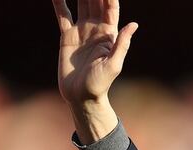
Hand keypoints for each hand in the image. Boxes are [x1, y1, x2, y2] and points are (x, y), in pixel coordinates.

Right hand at [51, 0, 137, 139]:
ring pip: (80, 4)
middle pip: (95, 1)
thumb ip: (122, 44)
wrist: (81, 97)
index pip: (110, 7)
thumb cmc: (100, 84)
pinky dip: (59, 3)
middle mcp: (96, 29)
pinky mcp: (67, 37)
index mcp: (109, 34)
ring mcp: (81, 31)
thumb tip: (134, 24)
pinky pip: (62, 15)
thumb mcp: (114, 65)